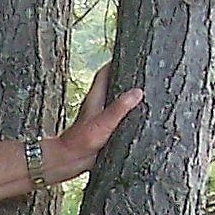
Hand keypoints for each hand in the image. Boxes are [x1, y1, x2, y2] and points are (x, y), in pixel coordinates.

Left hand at [49, 65, 144, 179]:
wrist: (70, 161)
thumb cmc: (82, 141)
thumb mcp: (104, 122)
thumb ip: (120, 107)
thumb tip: (137, 92)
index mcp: (95, 98)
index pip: (105, 73)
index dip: (115, 62)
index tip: (129, 54)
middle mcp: (98, 105)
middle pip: (112, 85)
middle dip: (125, 79)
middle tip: (141, 72)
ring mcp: (100, 118)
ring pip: (115, 102)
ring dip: (127, 98)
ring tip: (145, 93)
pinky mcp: (103, 131)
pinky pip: (118, 118)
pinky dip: (127, 116)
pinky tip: (137, 119)